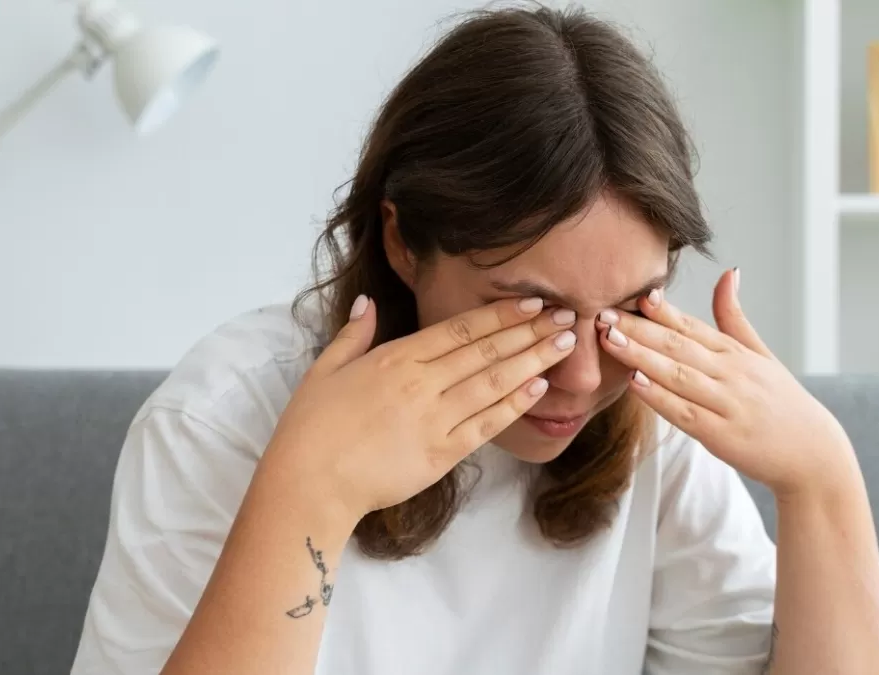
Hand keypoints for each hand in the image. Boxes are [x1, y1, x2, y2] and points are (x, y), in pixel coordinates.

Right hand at [267, 295, 577, 522]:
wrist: (309, 483)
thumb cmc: (310, 428)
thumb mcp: (324, 369)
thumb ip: (353, 334)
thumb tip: (368, 303)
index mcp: (396, 357)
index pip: (460, 329)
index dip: (501, 314)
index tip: (533, 302)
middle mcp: (422, 383)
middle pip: (487, 350)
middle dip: (531, 331)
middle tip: (568, 316)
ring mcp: (435, 419)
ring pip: (494, 383)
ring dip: (534, 360)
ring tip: (566, 345)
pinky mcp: (441, 454)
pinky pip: (486, 425)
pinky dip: (514, 405)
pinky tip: (538, 388)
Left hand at [596, 268, 857, 498]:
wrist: (813, 454)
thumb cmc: (782, 403)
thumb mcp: (762, 354)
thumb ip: (735, 317)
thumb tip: (729, 272)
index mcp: (735, 352)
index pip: (692, 325)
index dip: (661, 310)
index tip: (632, 293)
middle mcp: (731, 373)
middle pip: (677, 345)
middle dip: (638, 328)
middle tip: (602, 313)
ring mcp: (726, 403)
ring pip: (677, 375)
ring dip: (641, 355)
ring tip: (609, 339)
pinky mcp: (721, 435)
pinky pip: (684, 413)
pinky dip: (659, 397)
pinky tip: (634, 382)